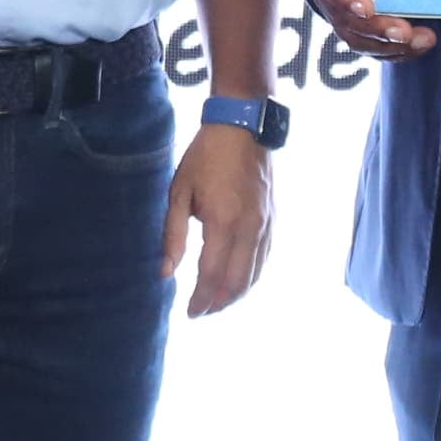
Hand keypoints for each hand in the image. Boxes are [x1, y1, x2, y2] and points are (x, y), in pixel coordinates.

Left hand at [160, 122, 273, 317]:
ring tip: (217, 302)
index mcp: (223, 222)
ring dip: (236, 294)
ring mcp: (266, 226)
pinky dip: (251, 277)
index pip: (211, 275)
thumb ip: (173, 235)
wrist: (243, 129)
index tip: (189, 312)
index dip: (200, 298)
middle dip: (218, 303)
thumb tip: (166, 273)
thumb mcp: (179, 192)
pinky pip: (264, 259)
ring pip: (255, 274)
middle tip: (202, 312)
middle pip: (237, 282)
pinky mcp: (274, 220)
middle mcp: (249, 229)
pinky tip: (237, 281)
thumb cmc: (205, 158)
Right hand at [301, 0, 435, 58]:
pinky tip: (418, 45)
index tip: (366, 8)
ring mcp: (338, 10)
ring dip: (389, 46)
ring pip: (358, 37)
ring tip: (420, 41)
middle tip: (402, 32)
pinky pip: (371, 43)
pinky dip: (394, 49)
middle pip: (344, 18)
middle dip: (375, 30)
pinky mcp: (355, 23)